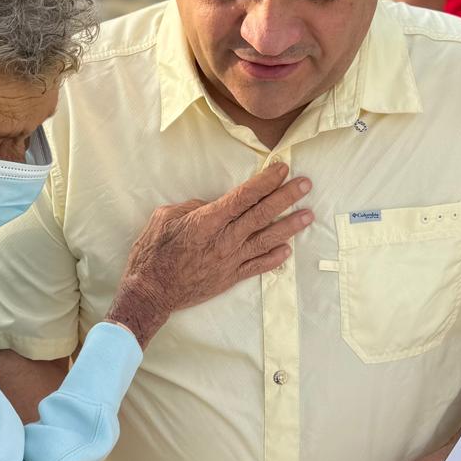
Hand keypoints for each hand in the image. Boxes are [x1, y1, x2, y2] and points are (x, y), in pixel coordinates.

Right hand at [107, 161, 312, 346]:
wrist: (151, 292)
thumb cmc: (153, 252)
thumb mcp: (165, 218)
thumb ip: (192, 207)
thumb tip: (211, 204)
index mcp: (208, 221)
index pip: (243, 197)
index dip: (265, 181)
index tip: (281, 169)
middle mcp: (224, 240)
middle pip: (262, 214)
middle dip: (286, 197)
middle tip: (306, 184)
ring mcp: (230, 260)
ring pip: (266, 239)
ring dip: (289, 226)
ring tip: (308, 215)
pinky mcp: (230, 278)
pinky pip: (258, 266)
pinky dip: (274, 258)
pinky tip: (288, 250)